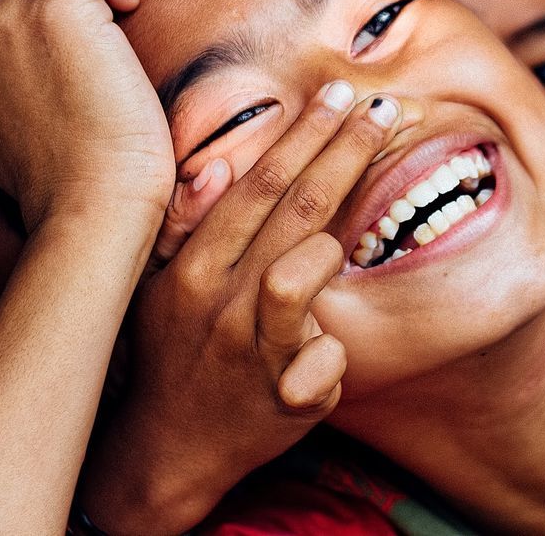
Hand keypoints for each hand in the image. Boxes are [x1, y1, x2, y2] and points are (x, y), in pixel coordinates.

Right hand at [0, 0, 174, 231]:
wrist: (89, 211)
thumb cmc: (74, 188)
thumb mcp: (9, 135)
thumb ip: (4, 88)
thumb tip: (25, 69)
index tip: (84, 24)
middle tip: (110, 16)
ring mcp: (9, 15)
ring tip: (121, 10)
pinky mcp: (57, 10)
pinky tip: (130, 3)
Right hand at [82, 83, 402, 533]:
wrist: (166, 451)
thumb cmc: (171, 352)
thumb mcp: (159, 287)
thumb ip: (186, 226)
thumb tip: (215, 166)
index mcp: (189, 265)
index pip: (255, 184)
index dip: (303, 135)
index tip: (339, 94)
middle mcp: (218, 299)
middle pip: (295, 208)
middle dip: (345, 150)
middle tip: (385, 108)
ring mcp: (252, 348)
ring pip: (306, 271)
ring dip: (331, 249)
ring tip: (338, 245)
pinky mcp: (285, 397)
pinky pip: (330, 352)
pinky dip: (333, 348)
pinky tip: (322, 349)